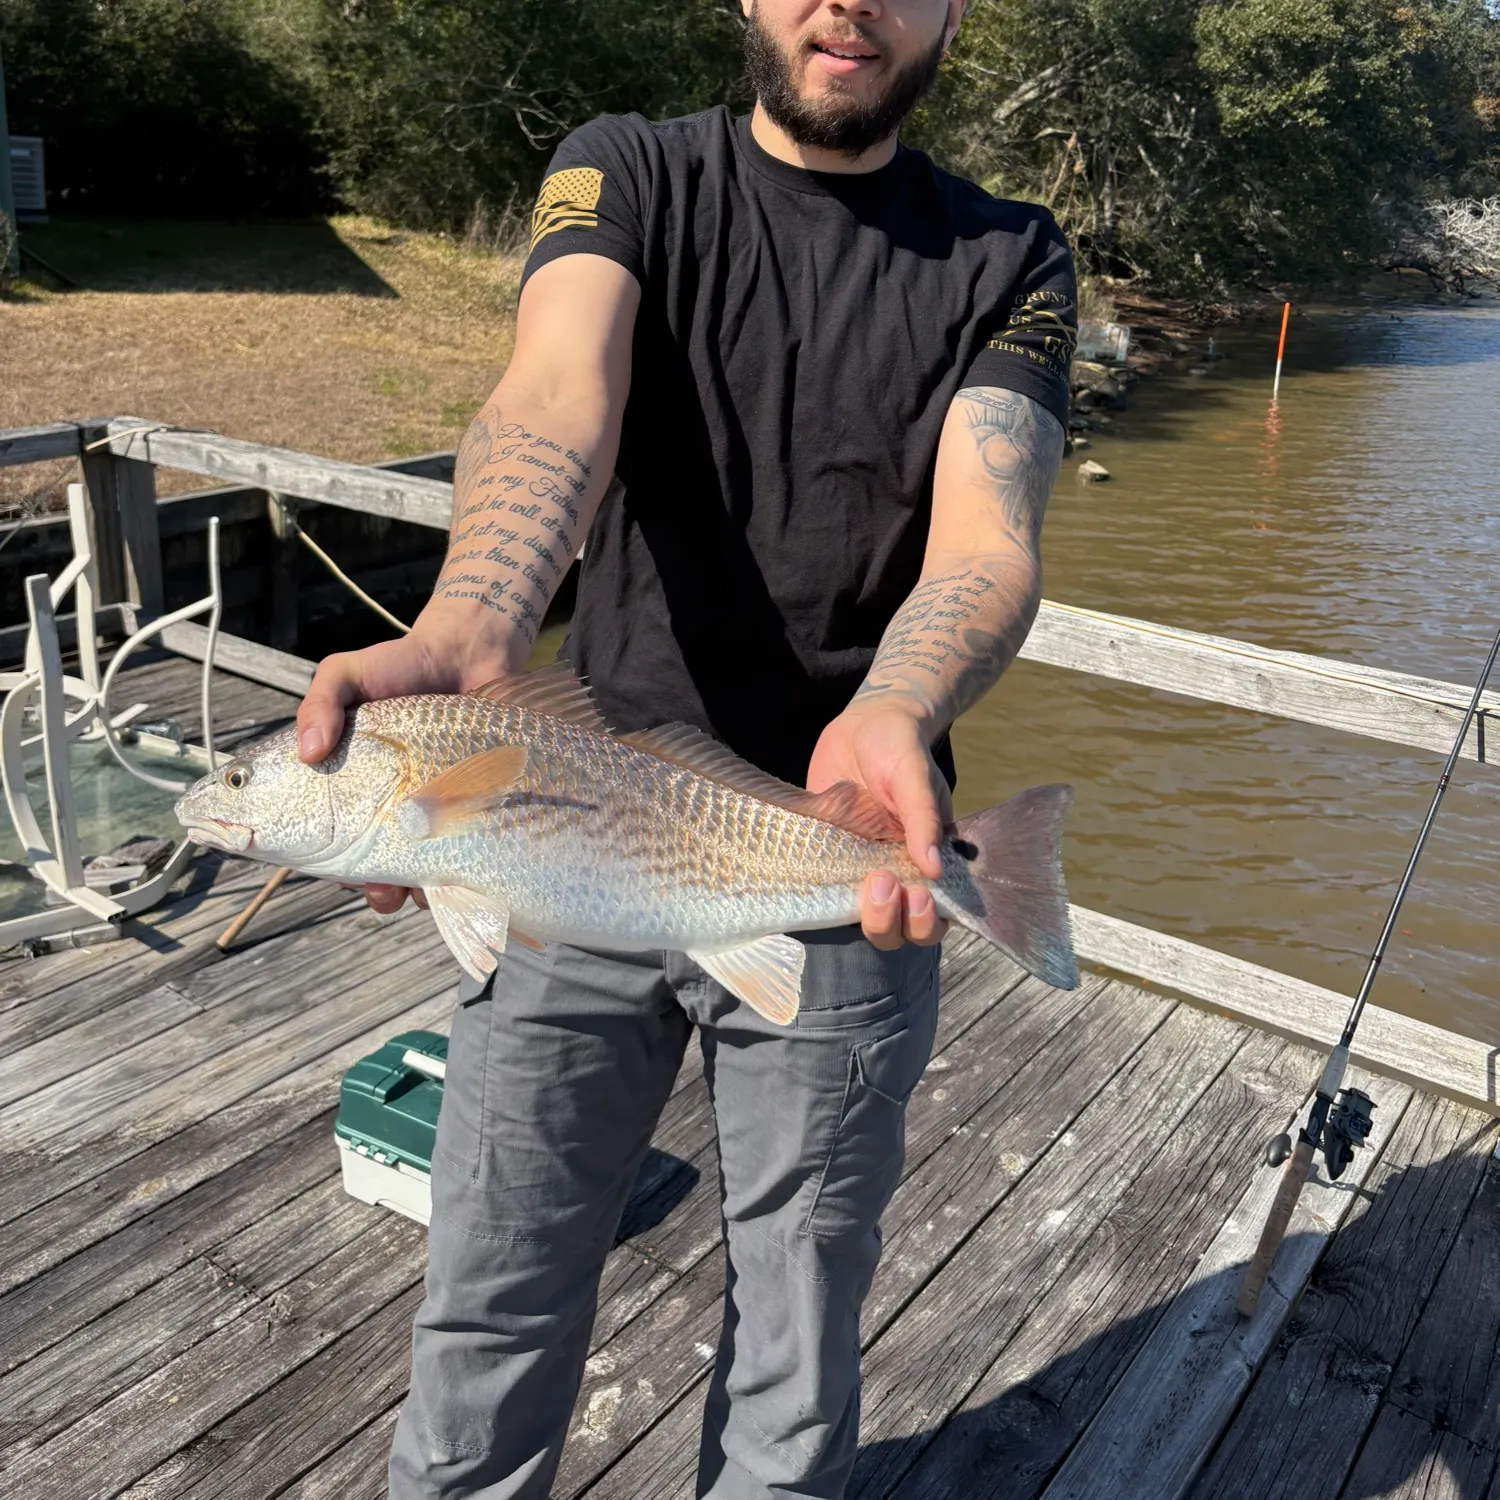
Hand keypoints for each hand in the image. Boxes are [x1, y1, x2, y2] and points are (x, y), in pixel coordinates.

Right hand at [296, 626, 498, 914]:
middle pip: (352, 865)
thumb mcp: (346, 673)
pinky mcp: (454, 816)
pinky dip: (435, 881)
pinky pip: (441, 864)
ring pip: (395, 875)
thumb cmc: (400, 665)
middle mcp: (371, 805)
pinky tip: (437, 877)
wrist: (466, 659)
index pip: (308, 833)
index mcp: (336, 782)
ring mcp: (413, 813)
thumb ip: (320, 702)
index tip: (320, 865)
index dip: (306, 856)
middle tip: (370, 883)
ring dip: (394, 894)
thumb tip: (307, 752)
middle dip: (359, 884)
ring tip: (401, 890)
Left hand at [806, 700, 952, 951]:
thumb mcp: (914, 775)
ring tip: (861, 881)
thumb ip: (922, 817)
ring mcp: (855, 867)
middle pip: (893, 929)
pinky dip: (815, 894)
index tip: (915, 895)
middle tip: (880, 883)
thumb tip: (935, 869)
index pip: (932, 915)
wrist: (863, 724)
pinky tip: (812, 880)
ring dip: (859, 913)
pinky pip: (818, 888)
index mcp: (924, 860)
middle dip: (889, 921)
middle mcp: (892, 871)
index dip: (924, 920)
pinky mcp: (822, 855)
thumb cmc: (899, 746)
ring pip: (856, 917)